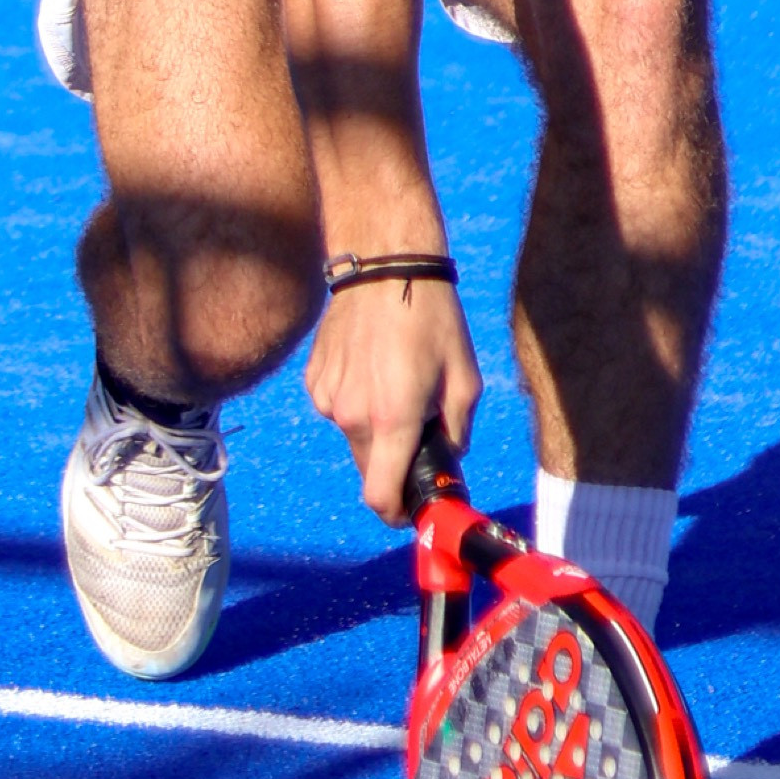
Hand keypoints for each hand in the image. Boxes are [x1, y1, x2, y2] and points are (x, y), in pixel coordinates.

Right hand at [304, 276, 482, 523]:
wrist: (385, 265)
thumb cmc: (432, 318)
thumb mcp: (465, 377)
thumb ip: (458, 430)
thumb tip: (449, 456)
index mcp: (392, 419)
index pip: (380, 496)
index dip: (396, 513)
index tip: (410, 509)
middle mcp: (352, 415)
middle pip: (368, 467)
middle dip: (393, 461)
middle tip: (417, 428)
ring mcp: (328, 396)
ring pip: (352, 434)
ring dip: (373, 425)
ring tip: (395, 379)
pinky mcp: (314, 377)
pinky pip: (336, 406)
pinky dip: (355, 399)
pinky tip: (371, 363)